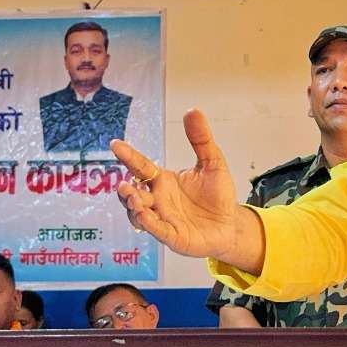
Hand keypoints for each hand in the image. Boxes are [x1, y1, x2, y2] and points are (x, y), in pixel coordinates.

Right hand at [113, 109, 260, 267]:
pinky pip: (157, 230)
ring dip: (134, 208)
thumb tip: (193, 110)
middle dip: (126, 190)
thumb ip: (201, 139)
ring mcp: (163, 218)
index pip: (140, 166)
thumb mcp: (213, 163)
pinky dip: (149, 224)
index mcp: (163, 180)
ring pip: (138, 214)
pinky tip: (144, 216)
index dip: (128, 156)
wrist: (231, 224)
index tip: (115, 144)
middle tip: (125, 185)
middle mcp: (158, 199)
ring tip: (135, 200)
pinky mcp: (172, 236)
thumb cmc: (218, 195)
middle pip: (133, 193)